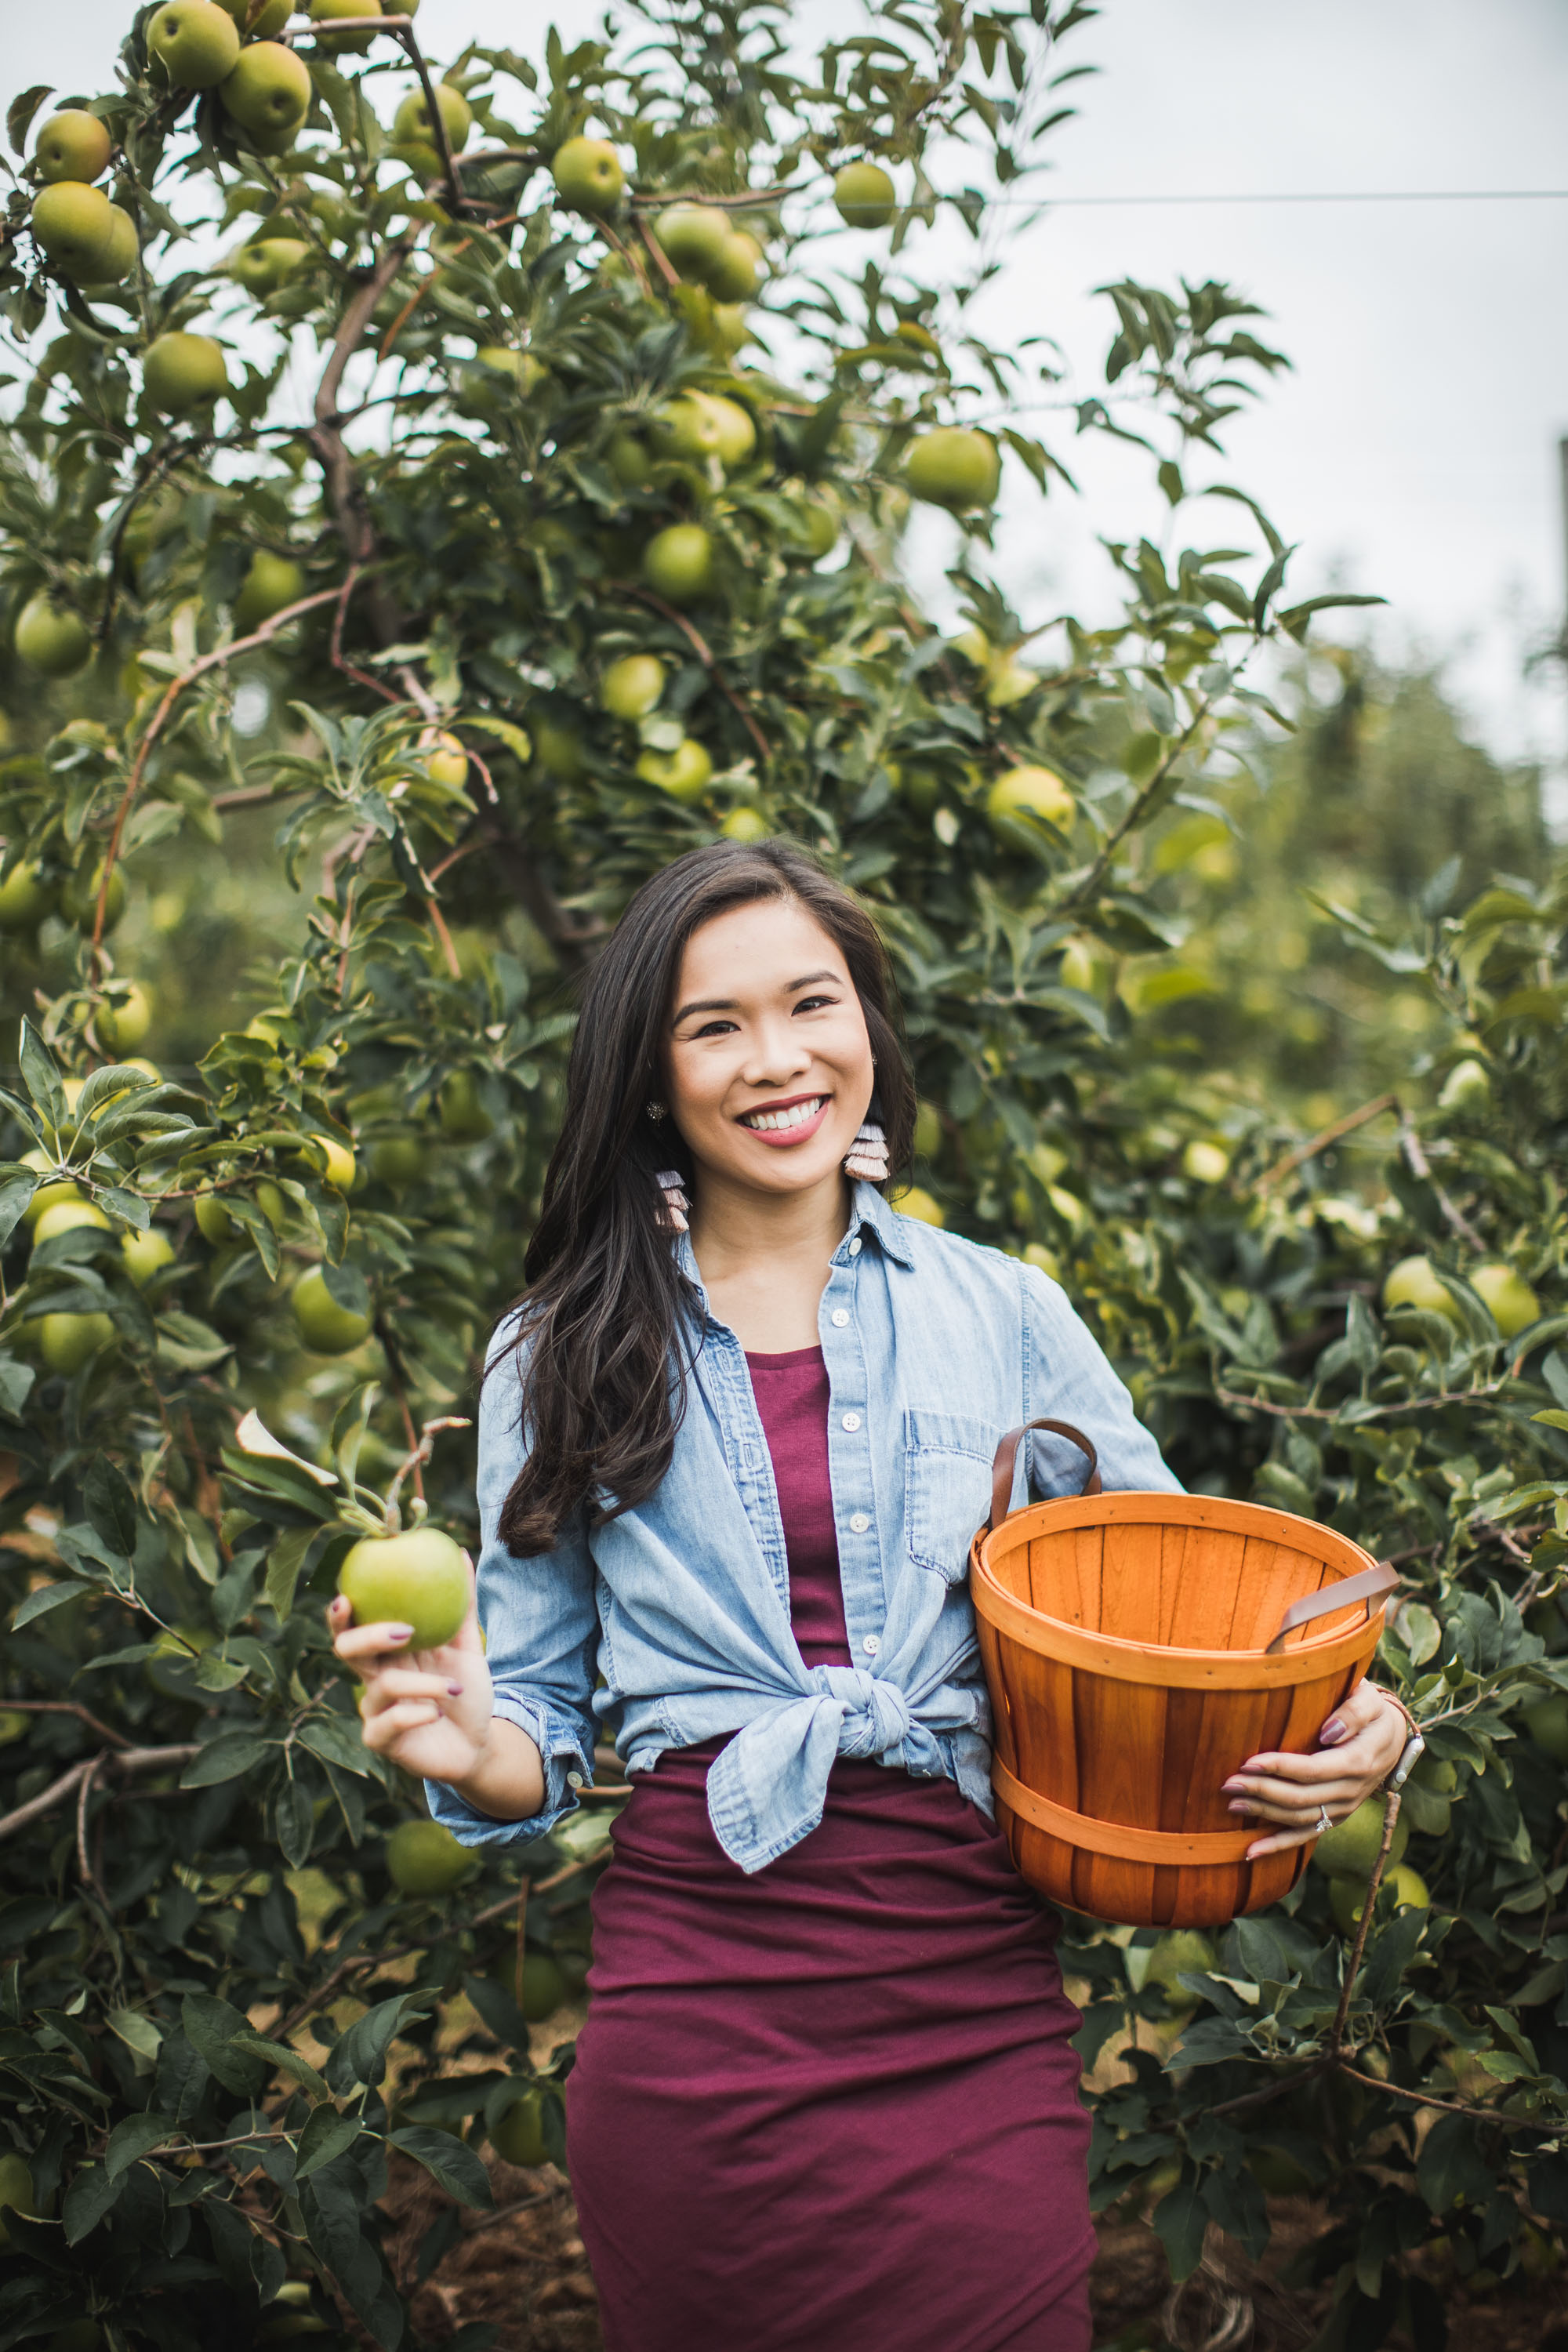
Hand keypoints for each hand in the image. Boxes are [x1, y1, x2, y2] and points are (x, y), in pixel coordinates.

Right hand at [329, 1550, 493, 1784]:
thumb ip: (461, 1605)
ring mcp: (374, 1710)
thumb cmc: (465, 1690)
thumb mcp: (467, 1646)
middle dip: (368, 1637)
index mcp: (386, 1652)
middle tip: (404, 1630)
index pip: (353, 1626)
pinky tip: (438, 1711)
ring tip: (453, 1686)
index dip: (340, 1612)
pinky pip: (388, 1723)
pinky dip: (416, 1712)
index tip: (346, 1593)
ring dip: (422, 1682)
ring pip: (381, 1687)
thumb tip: (461, 1553)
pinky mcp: (381, 1742)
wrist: (478, 1741)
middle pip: (347, 1651)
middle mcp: (373, 1677)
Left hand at [1220, 1679, 1408, 1861]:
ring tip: (1231, 1804)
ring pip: (1299, 1818)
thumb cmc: (1372, 1712)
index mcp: (1357, 1762)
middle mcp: (1350, 1790)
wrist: (1392, 1738)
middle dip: (1262, 1791)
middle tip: (1228, 1784)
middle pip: (1301, 1797)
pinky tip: (1249, 1852)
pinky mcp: (1335, 1816)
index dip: (1279, 1768)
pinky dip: (1277, 1846)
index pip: (1312, 1770)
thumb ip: (1352, 1712)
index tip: (1248, 1762)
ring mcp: (1343, 1808)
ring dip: (1264, 1814)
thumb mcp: (1369, 1700)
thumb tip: (1329, 1732)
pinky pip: (1306, 1836)